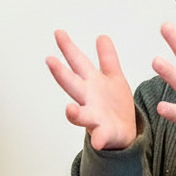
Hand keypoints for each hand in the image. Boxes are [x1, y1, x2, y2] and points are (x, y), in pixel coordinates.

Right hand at [46, 30, 136, 150]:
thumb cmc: (115, 106)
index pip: (78, 63)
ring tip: (69, 110)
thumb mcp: (114, 78)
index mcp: (91, 83)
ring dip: (74, 113)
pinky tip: (97, 141)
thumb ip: (107, 59)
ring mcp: (94, 117)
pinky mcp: (104, 134)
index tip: (58, 33)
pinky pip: (100, 137)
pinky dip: (98, 139)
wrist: (125, 132)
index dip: (68, 48)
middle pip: (72, 85)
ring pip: (81, 114)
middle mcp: (88, 99)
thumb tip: (101, 37)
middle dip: (62, 74)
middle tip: (50, 61)